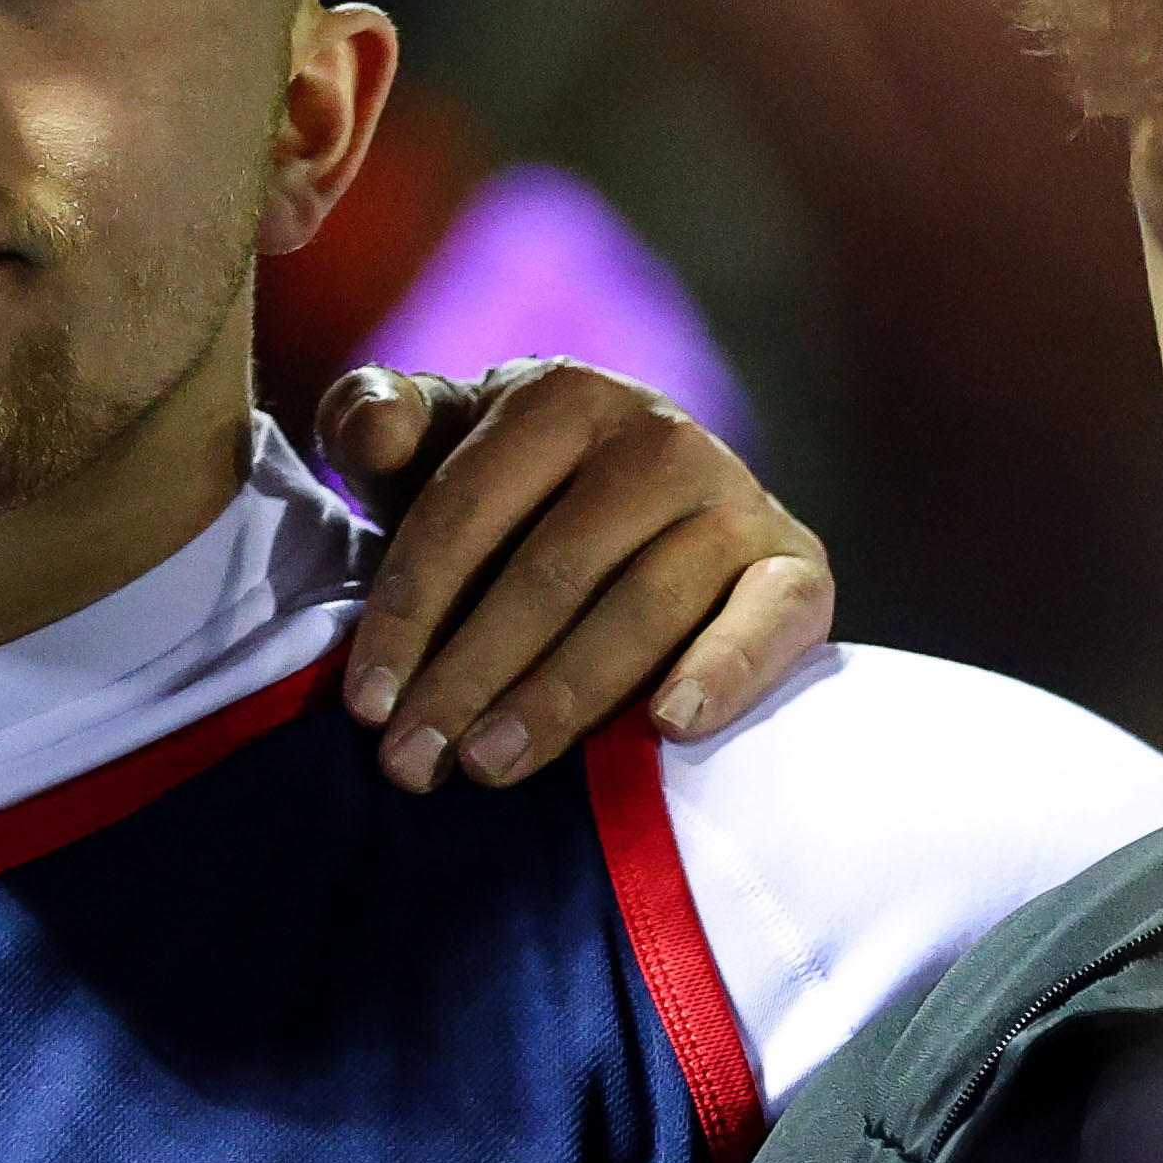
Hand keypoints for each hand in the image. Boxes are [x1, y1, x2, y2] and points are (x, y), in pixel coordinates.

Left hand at [314, 358, 834, 790]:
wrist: (647, 511)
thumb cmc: (509, 491)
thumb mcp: (432, 446)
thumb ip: (374, 420)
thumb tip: (375, 431)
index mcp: (559, 397)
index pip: (465, 512)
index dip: (408, 614)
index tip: (365, 707)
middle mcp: (657, 435)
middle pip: (550, 572)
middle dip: (469, 676)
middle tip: (414, 762)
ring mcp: (734, 497)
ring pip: (641, 608)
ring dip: (562, 697)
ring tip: (490, 766)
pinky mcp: (797, 563)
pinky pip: (772, 617)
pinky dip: (727, 669)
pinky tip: (669, 726)